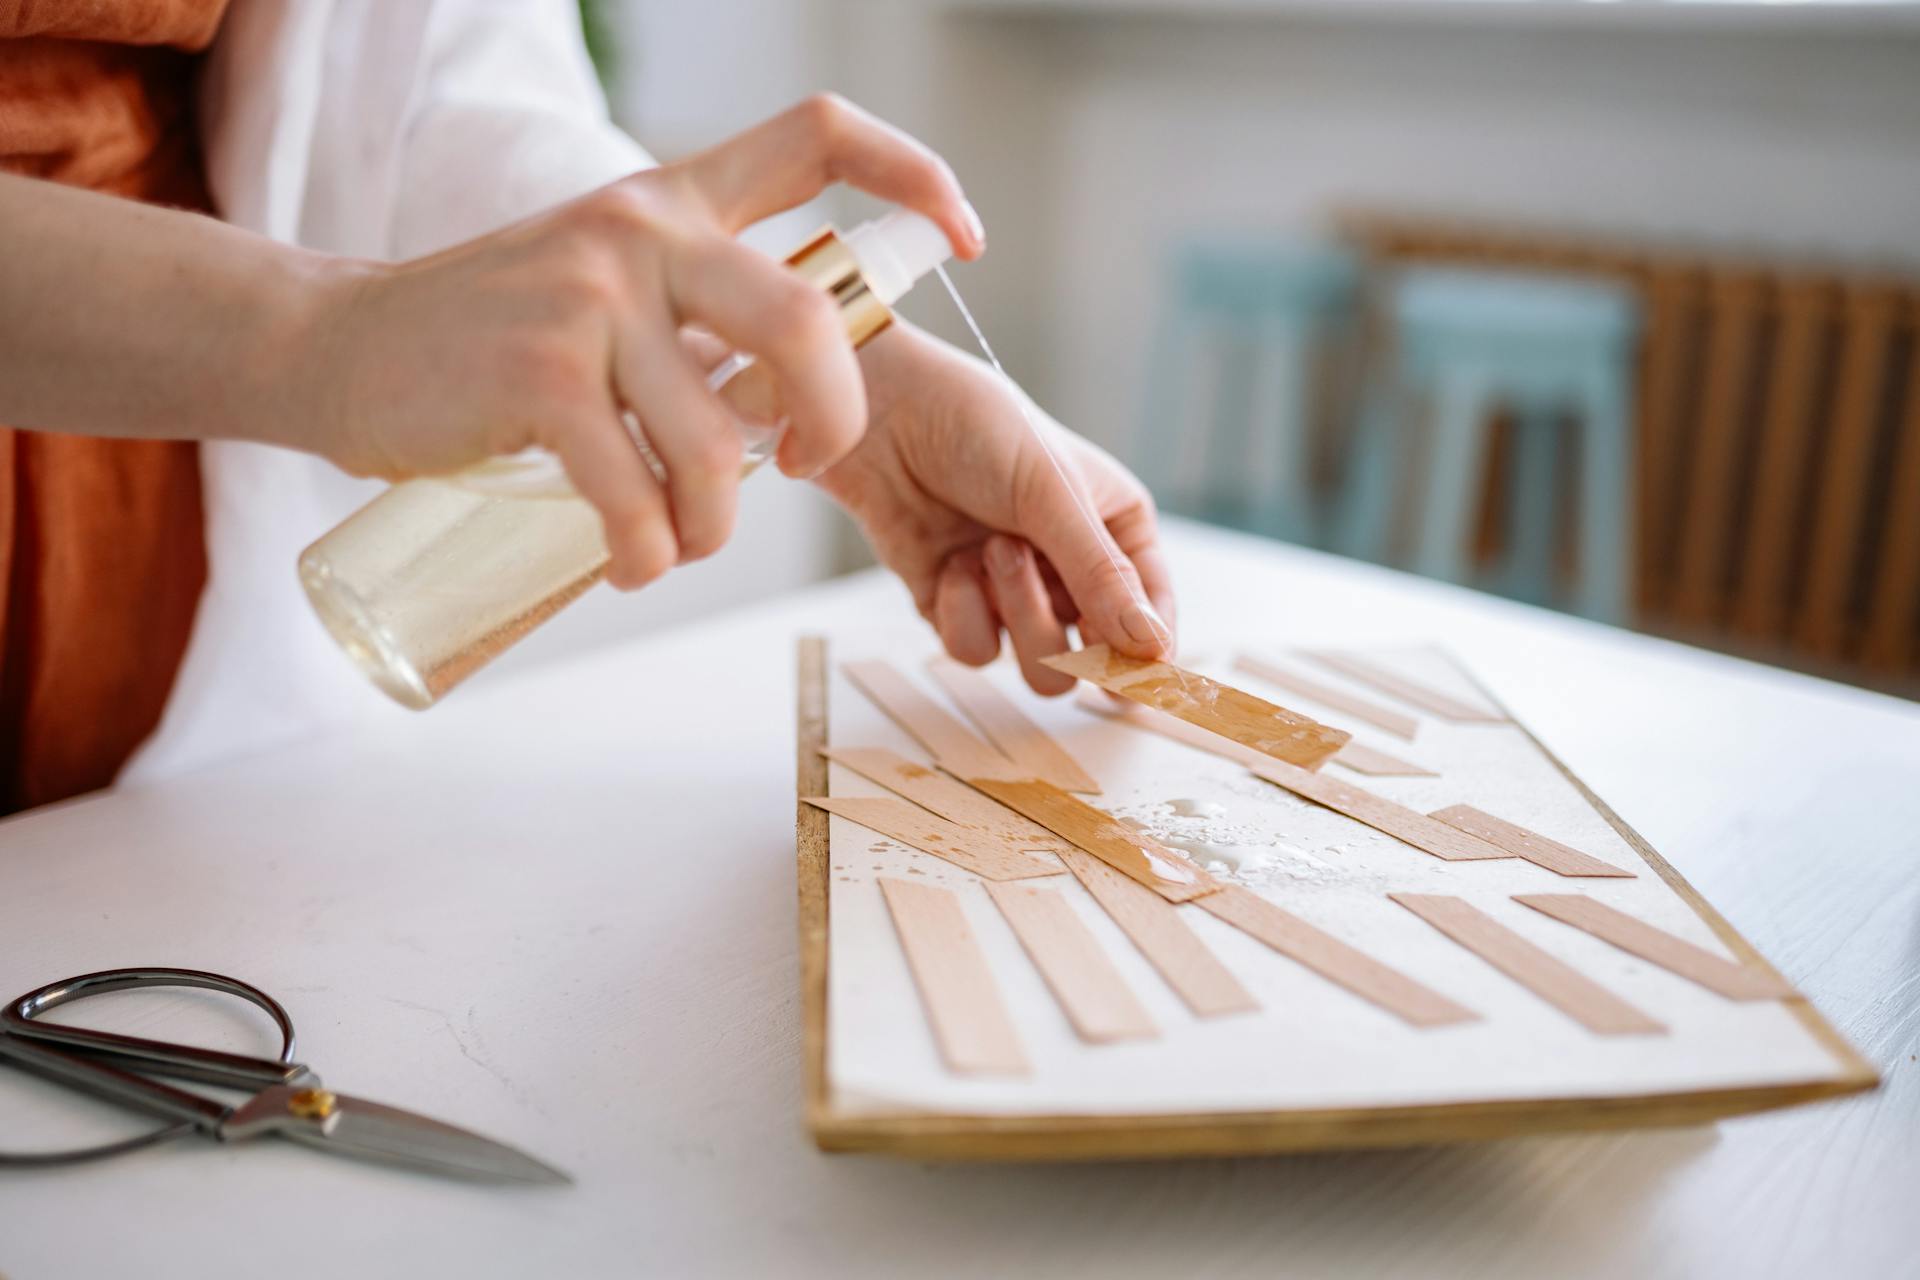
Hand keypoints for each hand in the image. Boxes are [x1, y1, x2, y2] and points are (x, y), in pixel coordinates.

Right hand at [306, 95, 982, 587]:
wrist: (339, 348)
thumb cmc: (490, 338)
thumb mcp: (603, 282)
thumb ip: (692, 312)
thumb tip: (785, 404)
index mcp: (674, 200)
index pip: (816, 137)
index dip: (912, 175)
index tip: (966, 236)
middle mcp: (642, 229)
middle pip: (809, 322)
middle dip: (834, 422)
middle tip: (801, 466)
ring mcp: (589, 298)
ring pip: (719, 444)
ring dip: (710, 526)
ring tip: (672, 541)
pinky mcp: (539, 376)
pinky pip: (638, 495)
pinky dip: (647, 555)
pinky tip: (628, 562)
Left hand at [818, 322, 1175, 693]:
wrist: (887, 417)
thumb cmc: (980, 429)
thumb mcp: (1053, 495)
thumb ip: (1102, 576)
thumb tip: (1153, 648)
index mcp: (1116, 529)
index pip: (1152, 611)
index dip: (1149, 652)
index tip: (1135, 680)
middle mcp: (1071, 568)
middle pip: (1095, 656)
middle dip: (1062, 623)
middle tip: (1041, 592)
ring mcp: (1014, 593)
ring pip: (1038, 665)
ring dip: (1014, 611)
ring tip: (992, 548)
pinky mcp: (959, 607)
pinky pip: (976, 651)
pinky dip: (963, 612)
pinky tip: (951, 561)